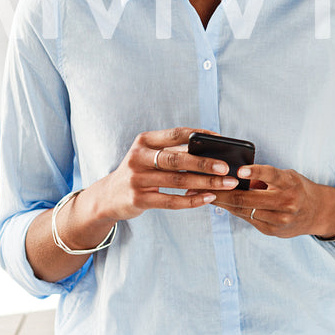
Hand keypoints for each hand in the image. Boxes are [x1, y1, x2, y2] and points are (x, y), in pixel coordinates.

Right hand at [86, 127, 240, 222]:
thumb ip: (174, 151)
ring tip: (226, 184)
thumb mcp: (149, 156)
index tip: (220, 138)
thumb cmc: (139, 172)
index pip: (175, 134)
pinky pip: (170, 201)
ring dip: (205, 183)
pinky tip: (209, 198)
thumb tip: (212, 151)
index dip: (199, 135)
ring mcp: (137, 179)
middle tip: (227, 167)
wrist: (107, 196)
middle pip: (177, 159)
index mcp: (144, 141)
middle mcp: (138, 157)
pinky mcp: (138, 200)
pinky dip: (192, 200)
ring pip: (177, 181)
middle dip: (205, 163)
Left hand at [212, 164, 334, 238]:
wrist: (318, 212)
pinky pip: (248, 219)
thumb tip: (236, 177)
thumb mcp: (288, 177)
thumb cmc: (298, 189)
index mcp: (290, 184)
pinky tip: (223, 205)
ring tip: (207, 194)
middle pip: (248, 198)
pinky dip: (234, 210)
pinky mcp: (273, 231)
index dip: (256, 172)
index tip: (240, 171)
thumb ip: (266, 178)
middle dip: (223, 192)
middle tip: (206, 185)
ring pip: (244, 211)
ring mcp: (279, 220)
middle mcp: (286, 203)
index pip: (272, 176)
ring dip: (223, 203)